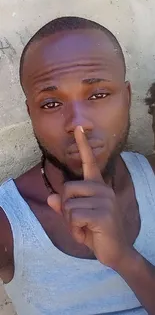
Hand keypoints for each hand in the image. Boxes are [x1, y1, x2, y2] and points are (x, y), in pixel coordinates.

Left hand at [48, 126, 130, 269]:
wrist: (115, 252)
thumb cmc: (95, 232)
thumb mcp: (76, 219)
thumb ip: (64, 207)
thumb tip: (51, 197)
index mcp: (97, 187)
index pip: (89, 162)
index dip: (82, 145)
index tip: (78, 128)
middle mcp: (102, 189)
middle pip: (67, 189)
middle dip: (66, 209)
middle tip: (79, 222)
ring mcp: (105, 200)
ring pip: (68, 205)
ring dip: (71, 222)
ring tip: (84, 229)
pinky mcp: (103, 213)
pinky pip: (74, 216)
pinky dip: (75, 230)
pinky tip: (87, 234)